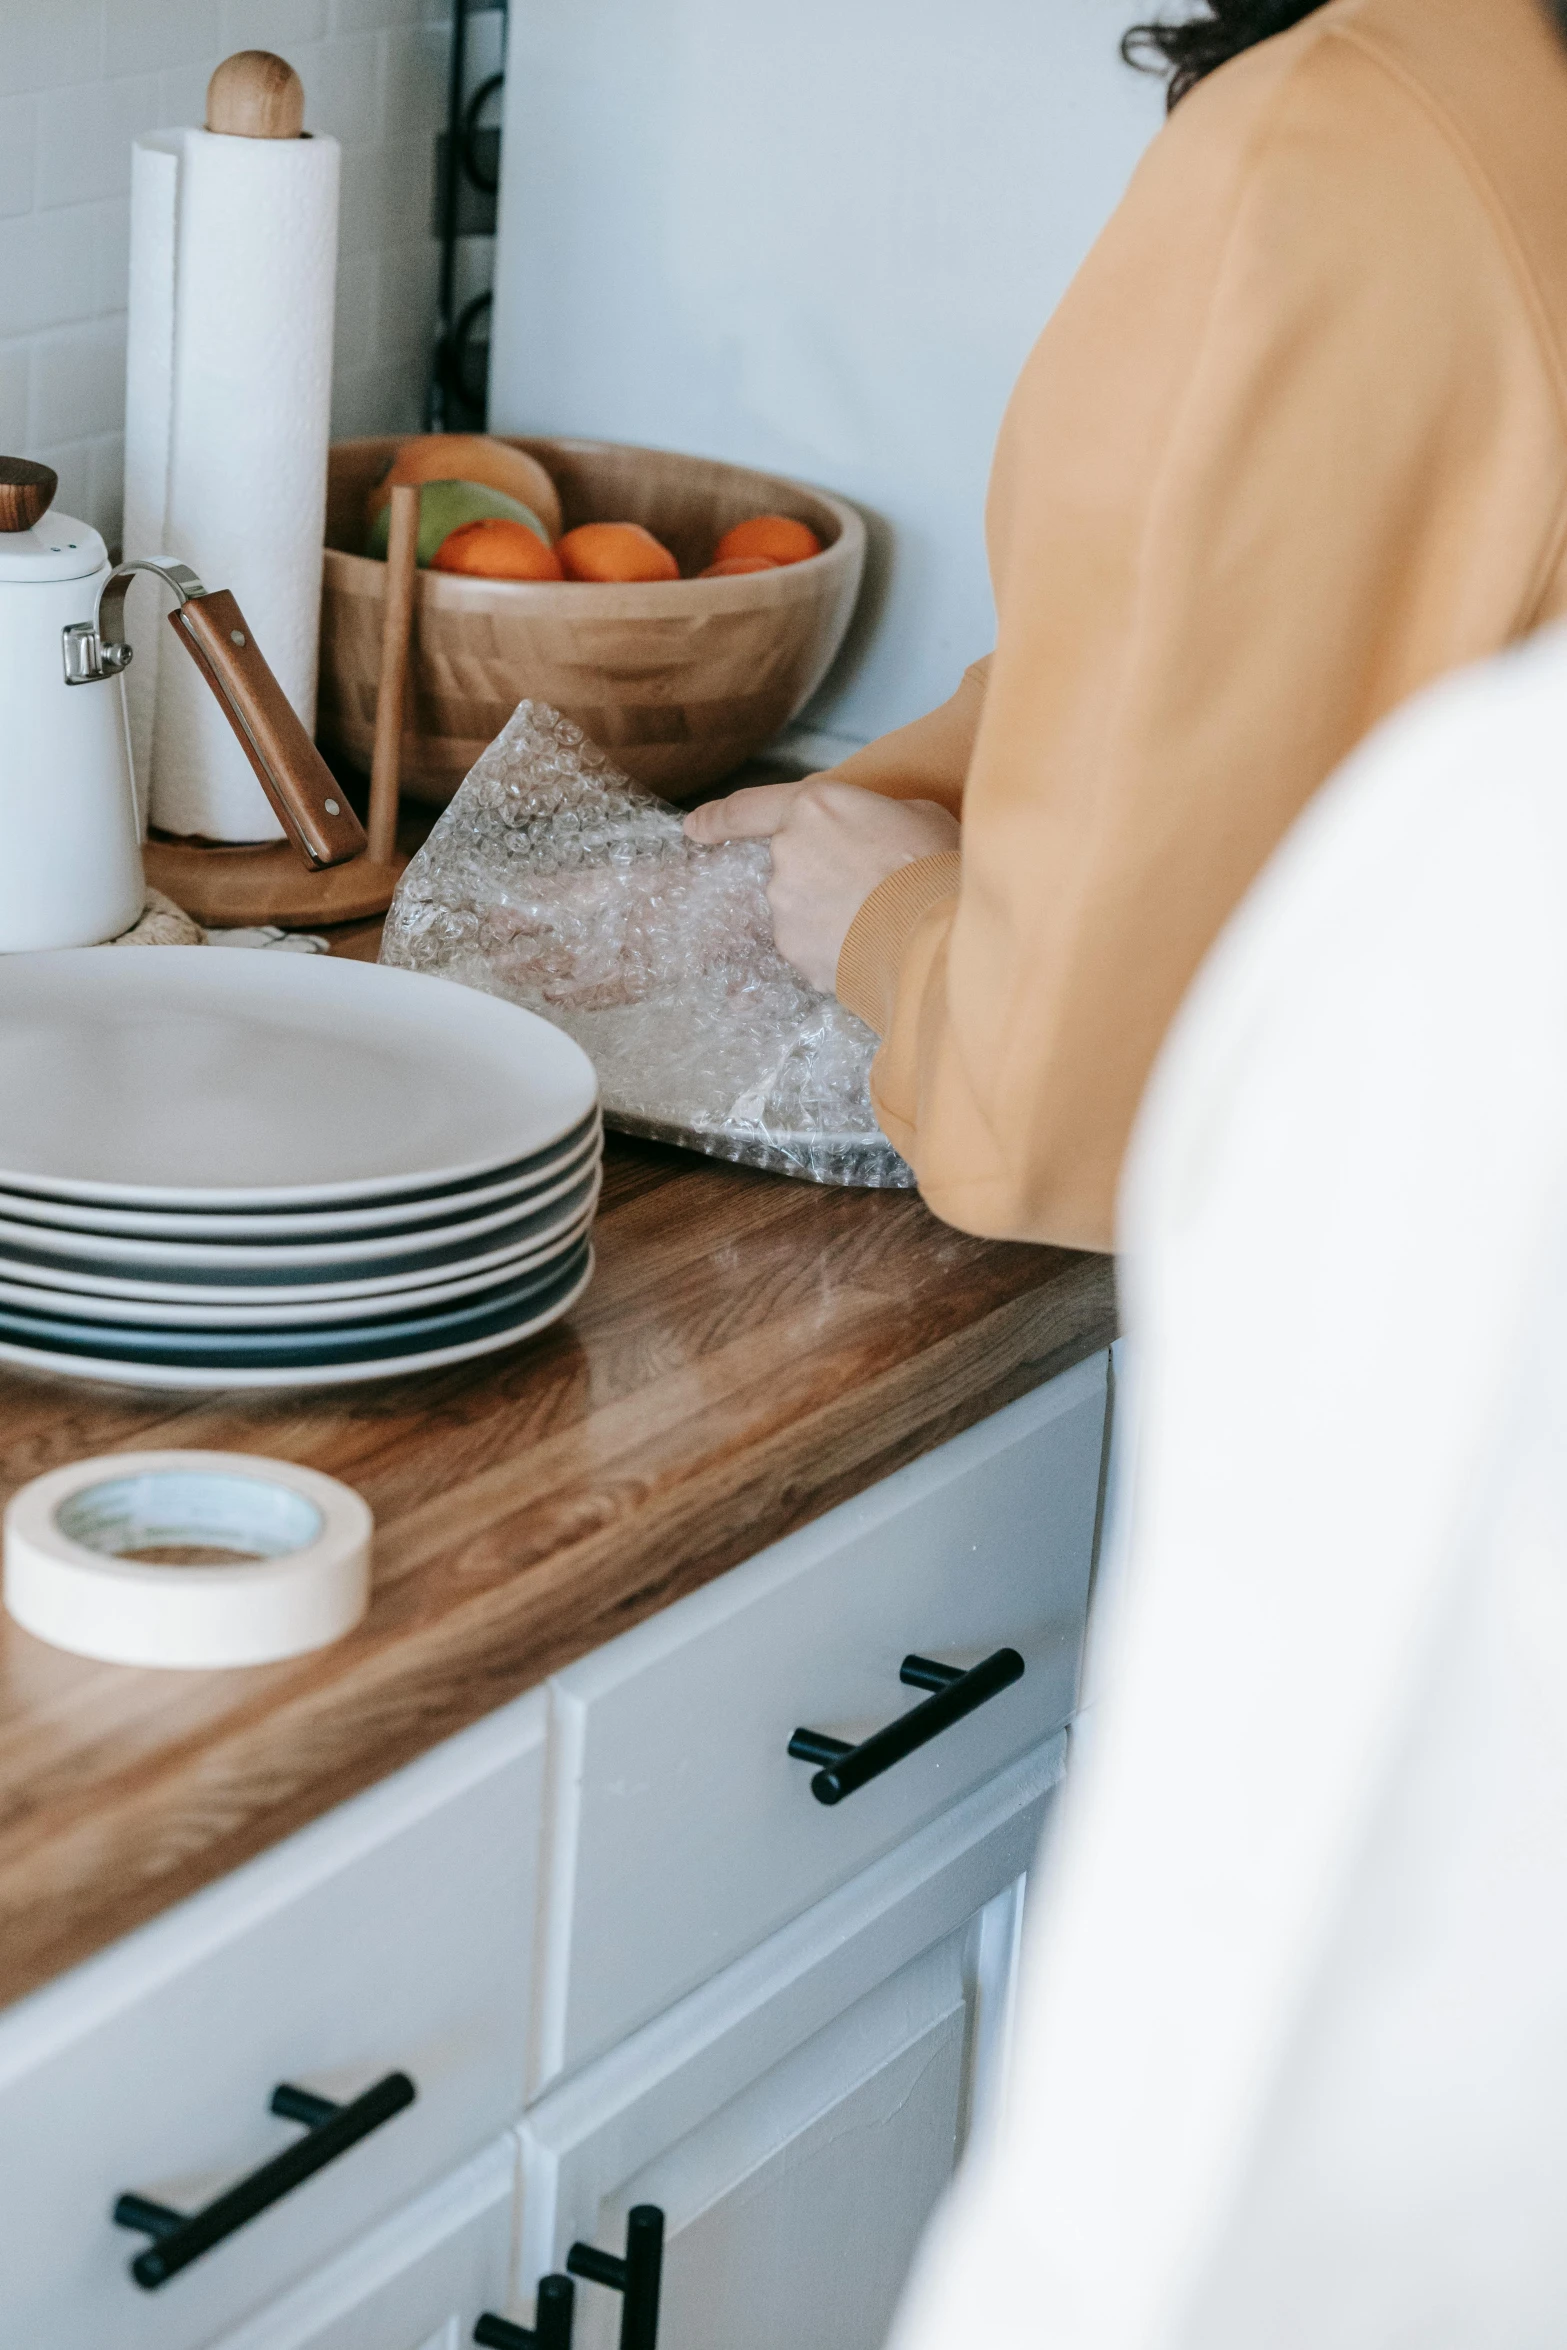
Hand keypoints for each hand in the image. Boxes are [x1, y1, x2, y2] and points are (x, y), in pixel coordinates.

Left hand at [684, 778, 958, 992]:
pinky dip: (835, 950)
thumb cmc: (935, 865)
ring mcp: (786, 906)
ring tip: (881, 922)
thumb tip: (872, 834)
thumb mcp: (915, 815)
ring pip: (801, 910)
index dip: (716, 819)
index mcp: (813, 807)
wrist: (935, 935)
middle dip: (823, 878)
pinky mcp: (794, 950)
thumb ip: (874, 818)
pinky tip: (872, 949)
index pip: (747, 809)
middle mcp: (786, 853)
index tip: (693, 828)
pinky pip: (811, 947)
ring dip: (830, 916)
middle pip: (792, 865)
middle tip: (873, 889)